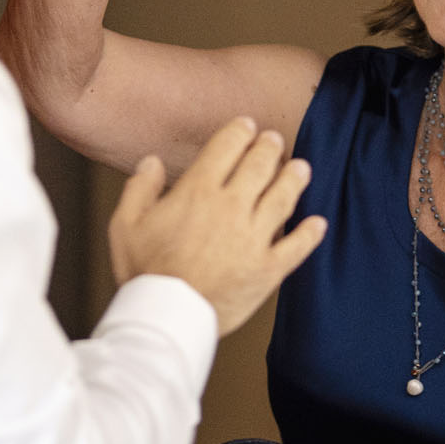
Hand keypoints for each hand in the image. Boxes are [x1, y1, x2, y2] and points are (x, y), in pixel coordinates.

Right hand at [108, 116, 325, 335]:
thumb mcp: (125, 225)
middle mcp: (231, 208)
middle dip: (269, 147)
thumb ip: (140, 188)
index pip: (226, 147)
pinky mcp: (268, 269)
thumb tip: (152, 162)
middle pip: (259, 165)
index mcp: (198, 192)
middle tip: (273, 140)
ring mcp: (254, 238)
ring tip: (301, 168)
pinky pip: (297, 247)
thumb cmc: (144, 273)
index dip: (239, 131)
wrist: (166, 317)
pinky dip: (310, 234)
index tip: (246, 126)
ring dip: (294, 179)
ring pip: (283, 198)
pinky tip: (318, 224)